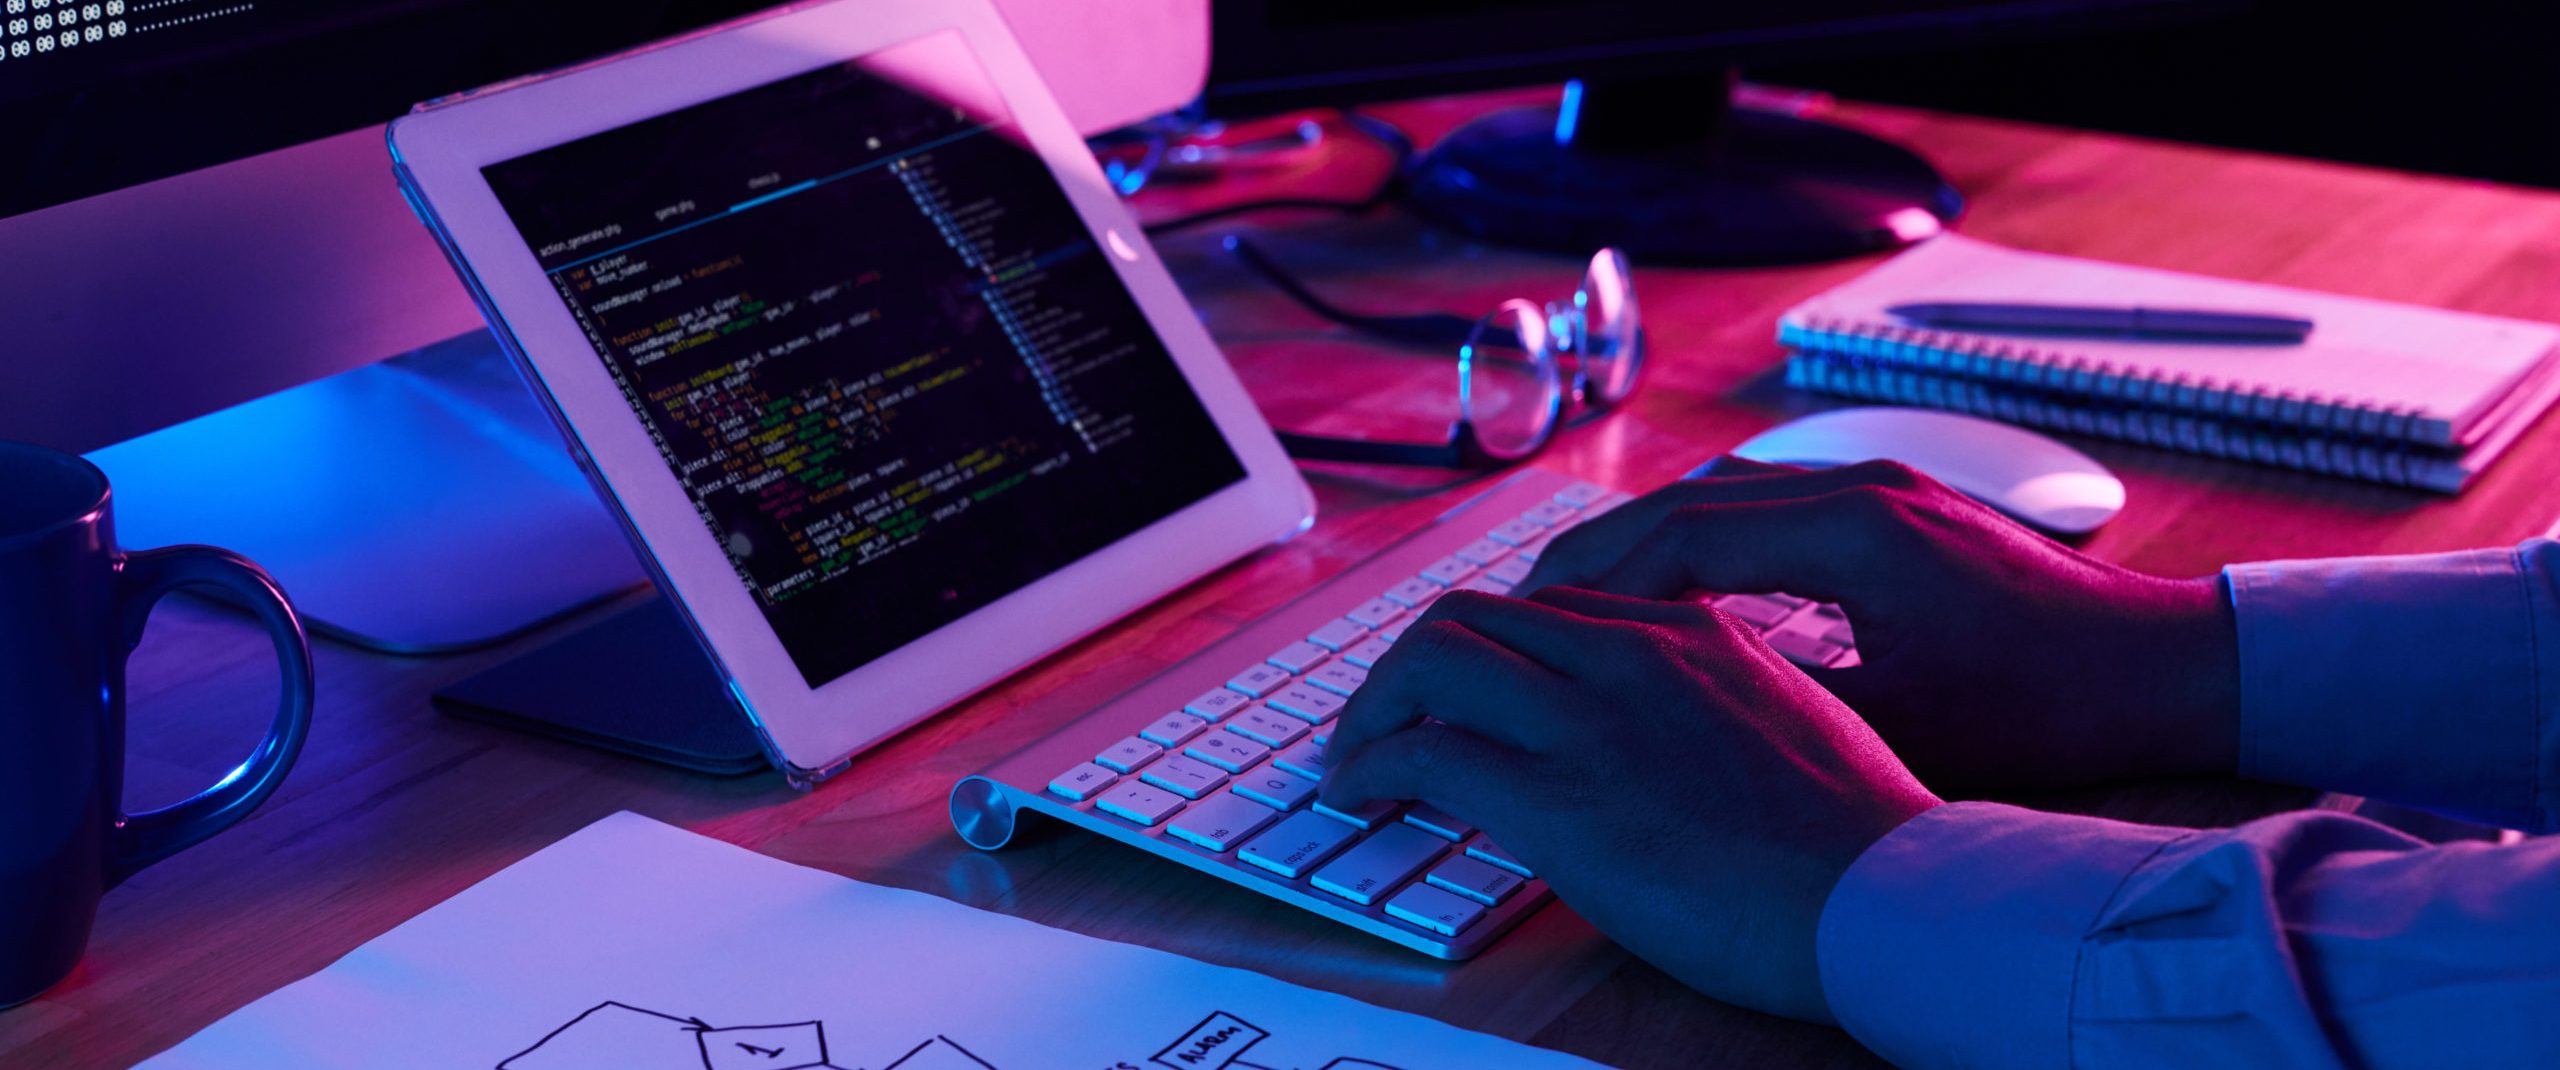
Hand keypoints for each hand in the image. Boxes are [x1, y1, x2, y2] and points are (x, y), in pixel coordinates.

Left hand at [1320, 588, 1940, 1023]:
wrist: (1891, 899)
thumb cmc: (1863, 845)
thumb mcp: (1794, 733)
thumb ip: (1715, 713)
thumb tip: (1667, 750)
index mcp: (1694, 635)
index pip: (1553, 608)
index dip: (1489, 649)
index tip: (1464, 693)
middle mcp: (1634, 654)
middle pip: (1478, 615)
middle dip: (1412, 666)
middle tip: (1385, 719)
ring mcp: (1593, 718)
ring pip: (1434, 659)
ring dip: (1377, 707)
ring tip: (1357, 757)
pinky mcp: (1559, 794)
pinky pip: (1426, 752)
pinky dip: (1373, 767)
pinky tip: (1362, 796)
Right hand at [1517, 458, 2241, 789]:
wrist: (2169, 664)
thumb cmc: (2054, 708)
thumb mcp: (1907, 728)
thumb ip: (1787, 702)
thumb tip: (1673, 707)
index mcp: (1856, 533)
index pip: (1682, 533)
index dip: (1595, 580)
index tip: (1533, 623)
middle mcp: (1862, 487)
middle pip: (1690, 501)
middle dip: (1600, 555)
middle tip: (1527, 609)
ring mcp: (1883, 489)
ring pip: (1727, 497)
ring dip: (1650, 543)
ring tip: (1583, 601)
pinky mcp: (1900, 507)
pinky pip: (1770, 508)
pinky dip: (1707, 542)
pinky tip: (1677, 590)